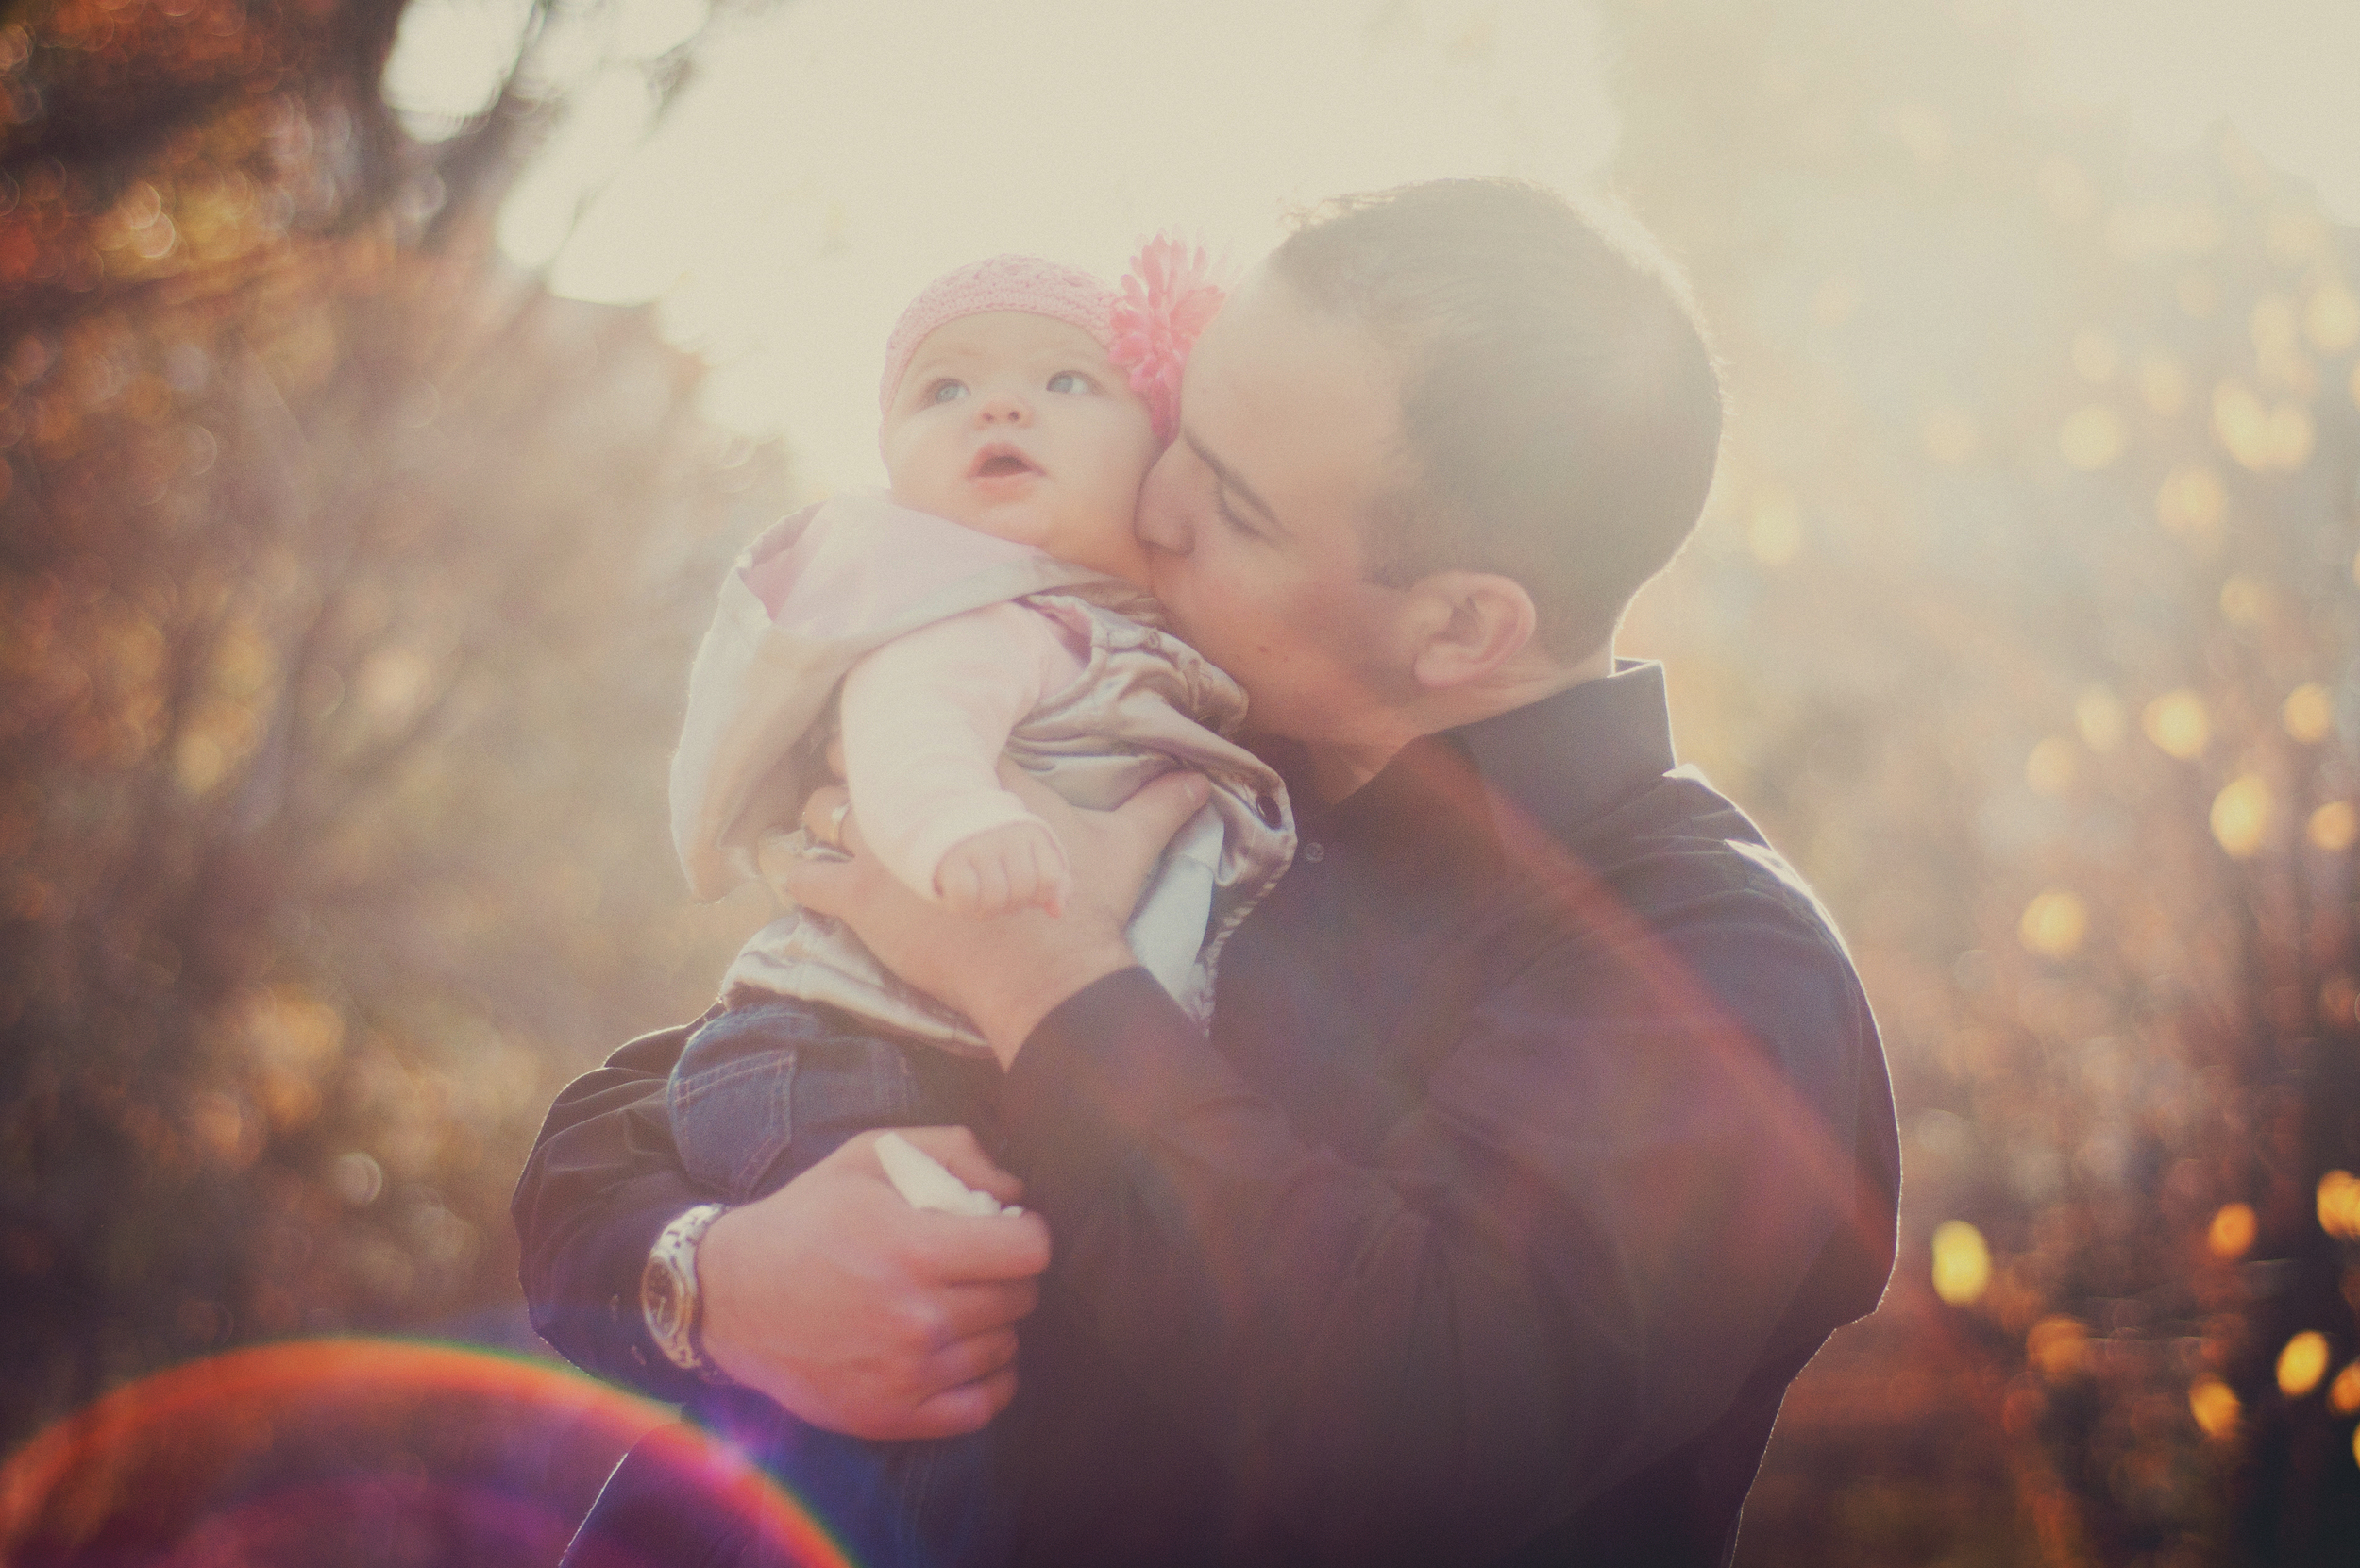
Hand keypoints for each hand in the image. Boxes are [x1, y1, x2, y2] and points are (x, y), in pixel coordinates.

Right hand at [696, 1127, 1051, 1439]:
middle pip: (1021, 1298)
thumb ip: (951, 1151)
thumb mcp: (870, 1156)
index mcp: (916, 1249)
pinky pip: (983, 1406)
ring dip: (993, 1323)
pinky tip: (966, 1353)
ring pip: (1005, 1348)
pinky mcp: (892, 1417)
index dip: (1027, 1232)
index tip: (1008, 1229)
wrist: (732, 1295)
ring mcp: (907, 1375)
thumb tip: (1014, 1189)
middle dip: (1007, 1274)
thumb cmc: (807, 1218)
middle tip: (974, 1264)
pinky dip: (989, 1380)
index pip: (1029, 1250)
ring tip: (956, 1303)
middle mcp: (918, 1318)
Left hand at [780, 762, 1209, 1060]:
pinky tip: (806, 880)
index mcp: (982, 773)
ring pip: (823, 809)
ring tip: (832, 829)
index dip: (908, 733)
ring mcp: (887, 846)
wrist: (1049, 974)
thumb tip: (1202, 781)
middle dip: (856, 767)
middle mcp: (924, 796)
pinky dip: (801, 878)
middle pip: (860, 758)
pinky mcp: (864, 897)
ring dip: (825, 819)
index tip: (904, 737)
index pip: (926, 729)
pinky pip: (805, 877)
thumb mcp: (1127, 846)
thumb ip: (1160, 804)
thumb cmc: (1081, 905)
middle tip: (863, 782)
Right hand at [936, 820, 1070, 916]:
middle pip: (1022, 890)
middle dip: (1012, 906)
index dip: (1039, 896)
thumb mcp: (1026, 855)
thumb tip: (1057, 912)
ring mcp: (977, 845)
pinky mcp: (950, 858)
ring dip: (988, 911)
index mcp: (1030, 832)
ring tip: (981, 903)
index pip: (1049, 877)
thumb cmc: (993, 846)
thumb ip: (1050, 882)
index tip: (1024, 893)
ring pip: (994, 897)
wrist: (942, 814)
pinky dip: (965, 908)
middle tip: (999, 900)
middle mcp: (1005, 834)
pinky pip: (965, 897)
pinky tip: (962, 901)